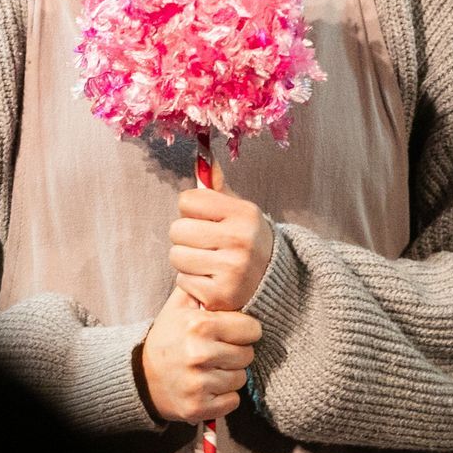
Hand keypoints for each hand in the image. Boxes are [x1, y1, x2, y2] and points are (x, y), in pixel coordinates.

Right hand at [140, 284, 261, 424]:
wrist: (141, 377)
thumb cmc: (167, 338)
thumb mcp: (178, 306)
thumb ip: (201, 286)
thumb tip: (227, 274)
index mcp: (198, 325)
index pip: (251, 328)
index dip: (245, 329)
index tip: (233, 331)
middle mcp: (198, 354)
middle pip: (248, 354)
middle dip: (237, 352)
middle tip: (218, 351)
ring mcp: (198, 384)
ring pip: (241, 378)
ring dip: (230, 375)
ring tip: (211, 368)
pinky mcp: (198, 408)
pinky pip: (233, 401)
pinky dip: (224, 397)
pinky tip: (208, 387)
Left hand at [169, 166, 275, 311]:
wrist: (275, 282)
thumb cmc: (247, 240)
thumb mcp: (239, 210)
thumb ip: (217, 187)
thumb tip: (202, 156)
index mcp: (244, 213)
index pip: (187, 200)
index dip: (191, 210)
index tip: (205, 219)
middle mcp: (241, 240)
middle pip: (177, 230)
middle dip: (185, 237)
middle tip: (204, 243)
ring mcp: (233, 270)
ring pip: (176, 256)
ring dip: (186, 260)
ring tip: (206, 261)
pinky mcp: (222, 296)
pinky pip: (182, 281)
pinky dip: (191, 282)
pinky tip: (210, 279)